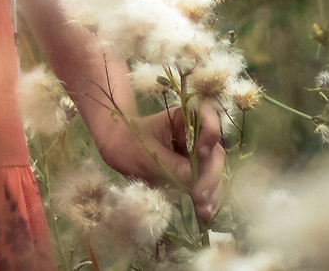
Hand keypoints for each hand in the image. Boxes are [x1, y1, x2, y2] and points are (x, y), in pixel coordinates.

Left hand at [93, 103, 225, 224]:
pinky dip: (205, 197)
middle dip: (210, 174)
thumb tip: (195, 179)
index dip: (211, 133)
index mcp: (182, 120)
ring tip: (203, 210)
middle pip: (214, 152)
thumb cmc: (126, 141)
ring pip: (212, 170)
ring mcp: (193, 154)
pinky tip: (203, 212)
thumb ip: (172, 166)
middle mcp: (193, 135)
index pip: (208, 117)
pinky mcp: (190, 171)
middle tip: (199, 195)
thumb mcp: (147, 154)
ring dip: (211, 190)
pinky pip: (203, 183)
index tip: (201, 152)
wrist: (114, 147)